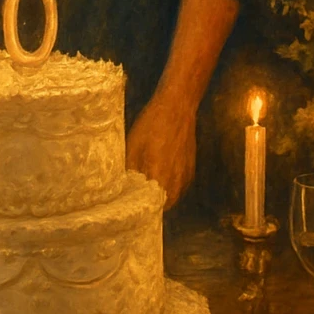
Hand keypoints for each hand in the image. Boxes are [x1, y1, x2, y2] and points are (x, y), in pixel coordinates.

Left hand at [126, 93, 196, 209]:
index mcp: (159, 175)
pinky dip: (172, 187)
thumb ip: (129, 169)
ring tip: (149, 188)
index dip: (141, 206)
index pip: (150, 205)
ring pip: (174, 197)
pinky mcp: (191, 169)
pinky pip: (181, 187)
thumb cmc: (152, 124)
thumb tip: (122, 185)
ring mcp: (186, 175)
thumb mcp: (133, 144)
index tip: (132, 204)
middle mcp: (176, 180)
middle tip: (139, 196)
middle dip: (152, 203)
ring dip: (163, 197)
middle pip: (163, 205)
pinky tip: (162, 177)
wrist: (177, 107)